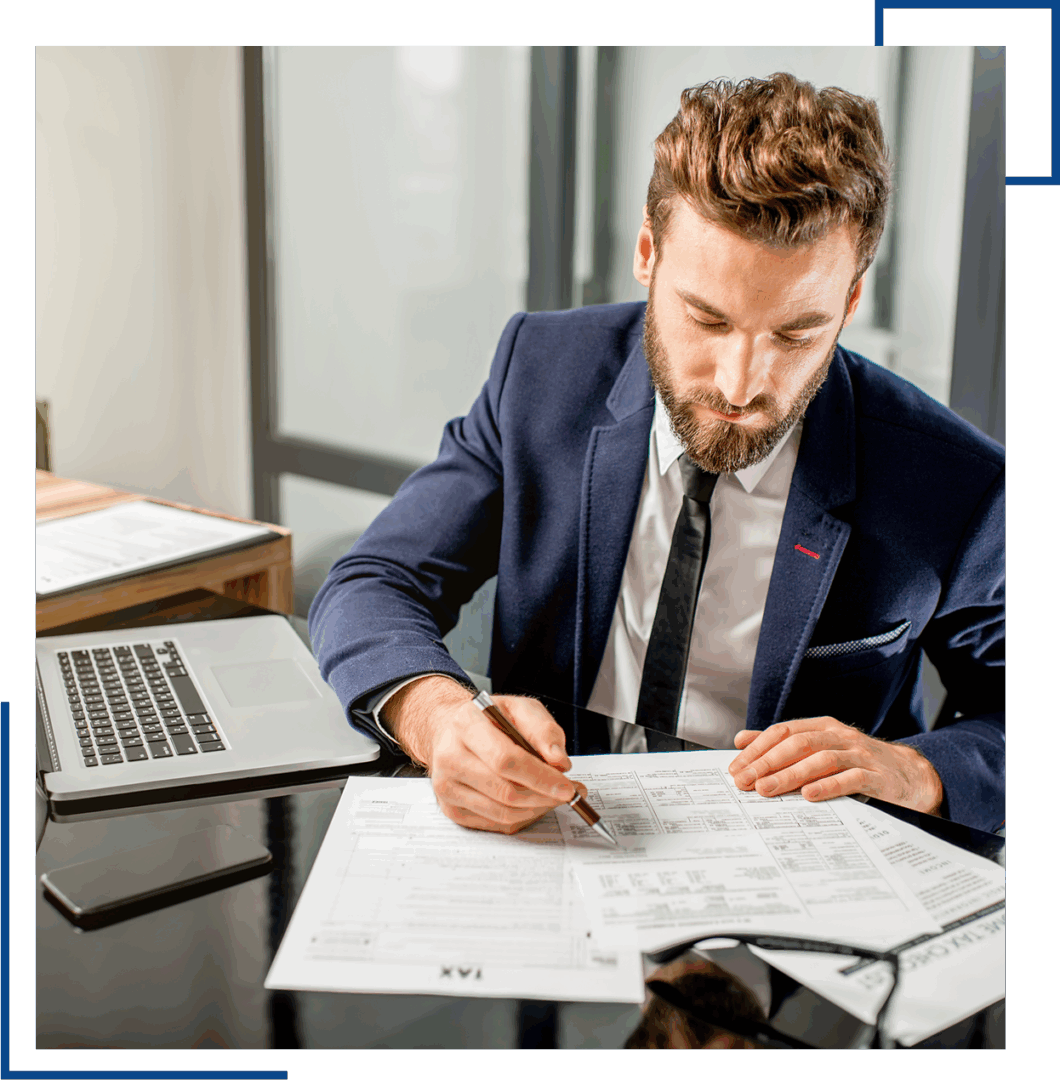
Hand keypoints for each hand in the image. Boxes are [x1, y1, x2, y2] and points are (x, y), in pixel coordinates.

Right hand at [383, 676, 587, 834]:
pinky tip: (532, 801)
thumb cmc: (488, 719)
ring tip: (553, 796)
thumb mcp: (519, 708)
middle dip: (544, 796)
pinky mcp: (450, 808)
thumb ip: (543, 730)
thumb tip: (558, 762)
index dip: (540, 777)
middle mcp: (450, 757)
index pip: (505, 760)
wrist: (451, 730)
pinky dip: (521, 816)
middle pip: (505, 791)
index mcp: (466, 724)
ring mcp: (446, 786)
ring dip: (536, 809)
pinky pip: (495, 823)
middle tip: (568, 792)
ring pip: (502, 812)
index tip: (566, 786)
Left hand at [728, 715, 943, 814]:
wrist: (913, 778)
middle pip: (797, 744)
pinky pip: (850, 779)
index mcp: (823, 727)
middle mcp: (840, 736)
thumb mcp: (822, 748)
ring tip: (767, 789)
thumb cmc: (860, 764)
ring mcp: (860, 755)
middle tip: (744, 782)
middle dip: (767, 763)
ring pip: (820, 760)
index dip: (757, 749)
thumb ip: (783, 744)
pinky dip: (828, 786)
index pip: (783, 732)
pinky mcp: (877, 776)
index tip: (736, 768)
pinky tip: (809, 796)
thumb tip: (741, 740)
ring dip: (790, 775)